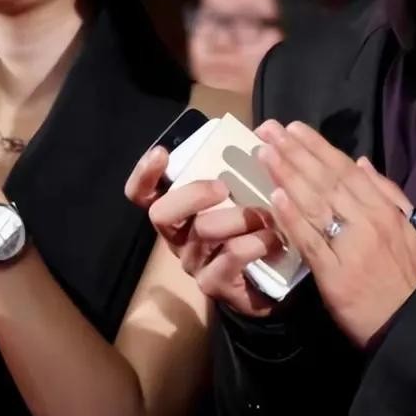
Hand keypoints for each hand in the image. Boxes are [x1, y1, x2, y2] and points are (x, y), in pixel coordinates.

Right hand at [125, 144, 283, 317]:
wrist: (270, 282)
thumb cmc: (252, 229)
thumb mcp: (243, 196)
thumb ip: (243, 170)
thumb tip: (264, 131)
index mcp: (178, 211)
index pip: (143, 194)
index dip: (144, 174)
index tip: (161, 153)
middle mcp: (177, 236)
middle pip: (161, 213)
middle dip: (192, 194)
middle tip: (222, 187)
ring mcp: (193, 262)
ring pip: (202, 232)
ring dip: (238, 218)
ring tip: (264, 215)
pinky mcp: (213, 284)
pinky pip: (228, 259)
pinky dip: (254, 243)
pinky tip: (272, 238)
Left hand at [257, 120, 415, 348]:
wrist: (409, 323)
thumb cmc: (406, 276)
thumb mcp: (406, 228)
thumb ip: (386, 193)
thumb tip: (362, 162)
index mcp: (384, 209)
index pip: (345, 170)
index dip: (318, 147)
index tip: (294, 128)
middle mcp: (367, 221)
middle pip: (325, 180)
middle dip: (295, 152)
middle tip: (268, 129)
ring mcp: (350, 246)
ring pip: (315, 203)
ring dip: (287, 175)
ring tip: (265, 153)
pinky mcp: (334, 273)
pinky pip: (310, 240)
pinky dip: (293, 217)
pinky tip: (275, 196)